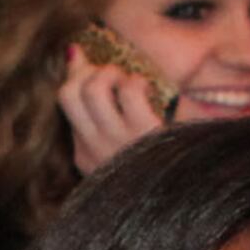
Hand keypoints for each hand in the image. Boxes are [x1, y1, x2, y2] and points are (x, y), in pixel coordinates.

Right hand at [57, 46, 172, 176]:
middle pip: (67, 92)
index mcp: (84, 155)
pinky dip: (137, 81)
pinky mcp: (144, 132)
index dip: (77, 74)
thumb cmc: (156, 166)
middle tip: (113, 76)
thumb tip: (74, 55)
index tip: (92, 66)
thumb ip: (98, 113)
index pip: (65, 101)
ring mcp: (117, 141)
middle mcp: (94, 148)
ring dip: (111, 72)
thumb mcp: (119, 147)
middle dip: (88, 71)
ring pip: (92, 88)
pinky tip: (149, 91)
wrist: (185, 194)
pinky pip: (130, 90)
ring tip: (129, 81)